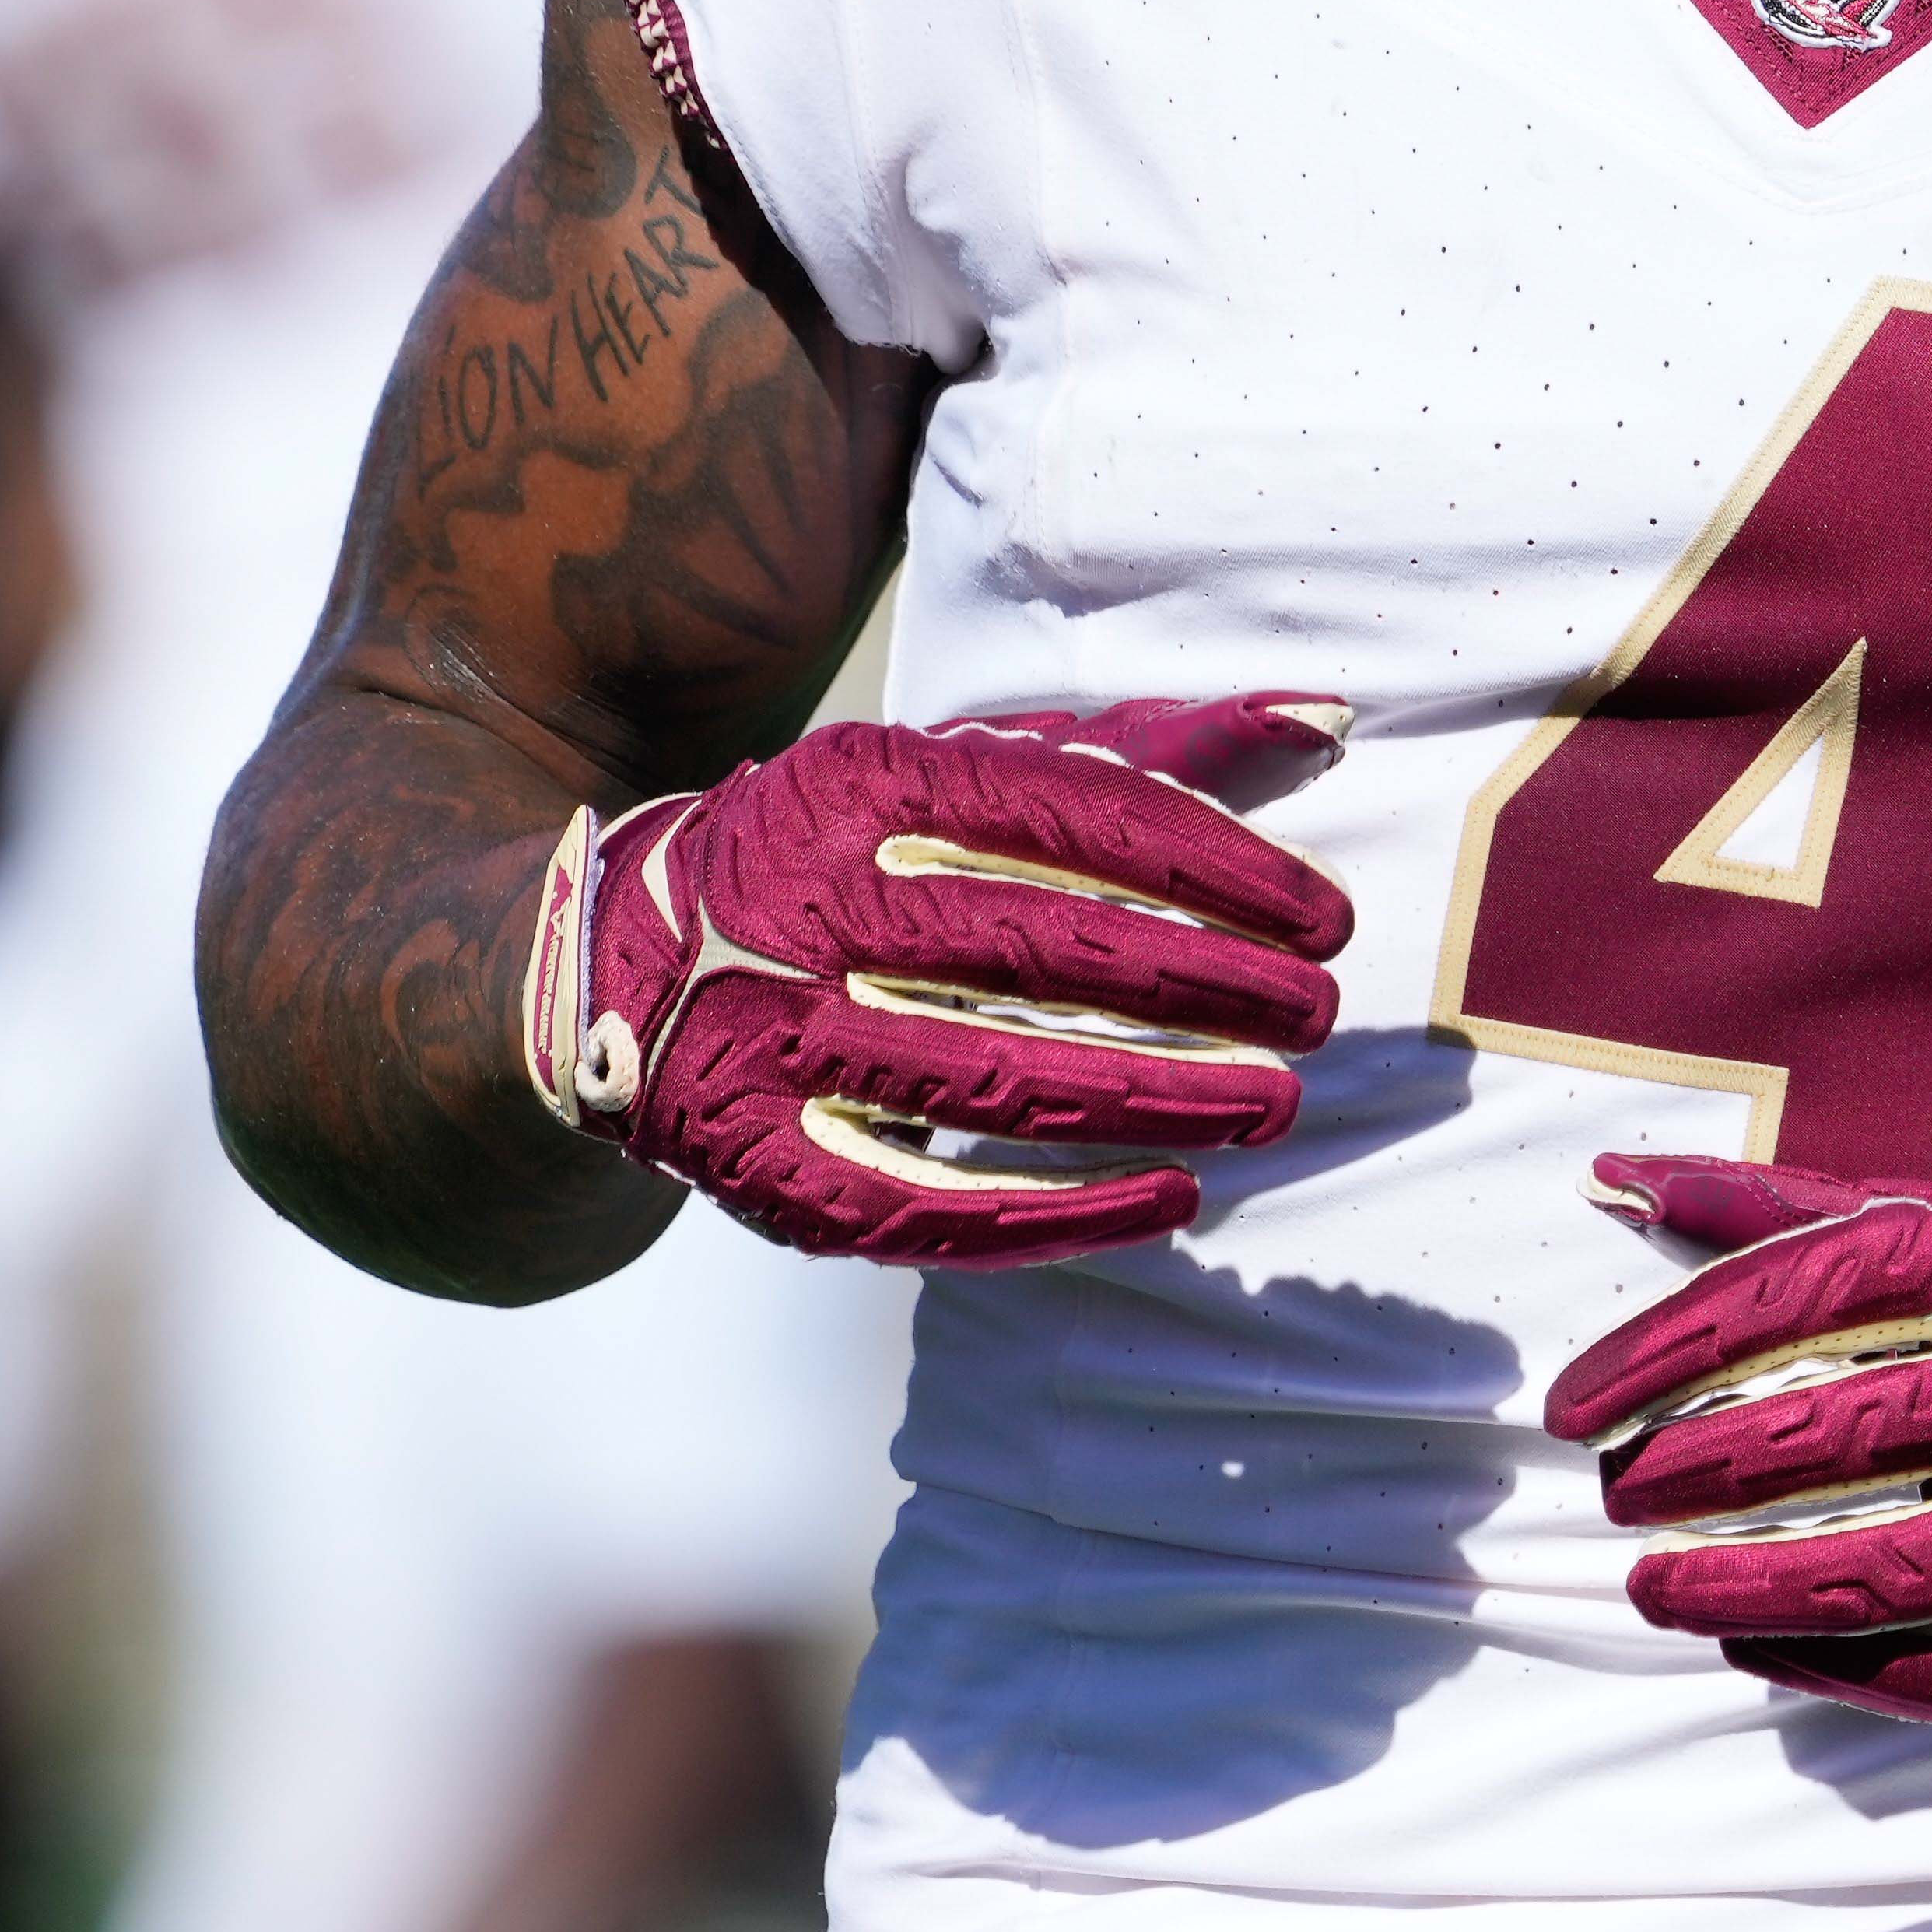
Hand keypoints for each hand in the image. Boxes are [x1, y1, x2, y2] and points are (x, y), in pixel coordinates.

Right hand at [523, 695, 1351, 1268]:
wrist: (606, 960)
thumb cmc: (843, 854)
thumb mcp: (957, 771)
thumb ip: (1141, 750)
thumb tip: (1325, 716)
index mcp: (863, 782)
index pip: (1071, 818)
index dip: (1216, 870)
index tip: (1324, 917)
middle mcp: (806, 904)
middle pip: (1039, 948)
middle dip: (1205, 984)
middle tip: (1319, 1015)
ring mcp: (771, 1039)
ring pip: (991, 1079)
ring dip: (1155, 1097)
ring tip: (1276, 1103)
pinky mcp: (758, 1161)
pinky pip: (922, 1208)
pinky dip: (1057, 1215)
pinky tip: (1171, 1200)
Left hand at [1544, 1155, 1931, 1735]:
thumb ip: (1781, 1207)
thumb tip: (1613, 1178)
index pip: (1824, 1285)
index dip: (1683, 1343)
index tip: (1581, 1403)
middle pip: (1858, 1428)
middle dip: (1708, 1470)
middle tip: (1618, 1497)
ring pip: (1906, 1565)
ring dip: (1756, 1588)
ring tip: (1656, 1591)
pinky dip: (1851, 1669)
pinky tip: (1759, 1650)